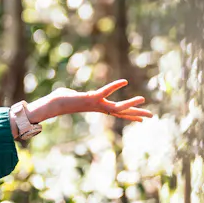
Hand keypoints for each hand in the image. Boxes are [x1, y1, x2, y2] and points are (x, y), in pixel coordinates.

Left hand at [29, 79, 153, 124]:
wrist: (52, 105)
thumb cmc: (60, 100)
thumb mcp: (73, 97)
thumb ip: (76, 95)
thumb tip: (71, 94)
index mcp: (98, 108)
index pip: (117, 112)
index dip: (130, 116)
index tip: (141, 121)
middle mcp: (99, 108)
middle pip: (122, 112)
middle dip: (136, 114)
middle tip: (151, 116)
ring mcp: (96, 104)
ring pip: (117, 107)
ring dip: (131, 104)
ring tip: (144, 100)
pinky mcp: (91, 98)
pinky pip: (105, 91)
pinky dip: (114, 86)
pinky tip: (125, 81)